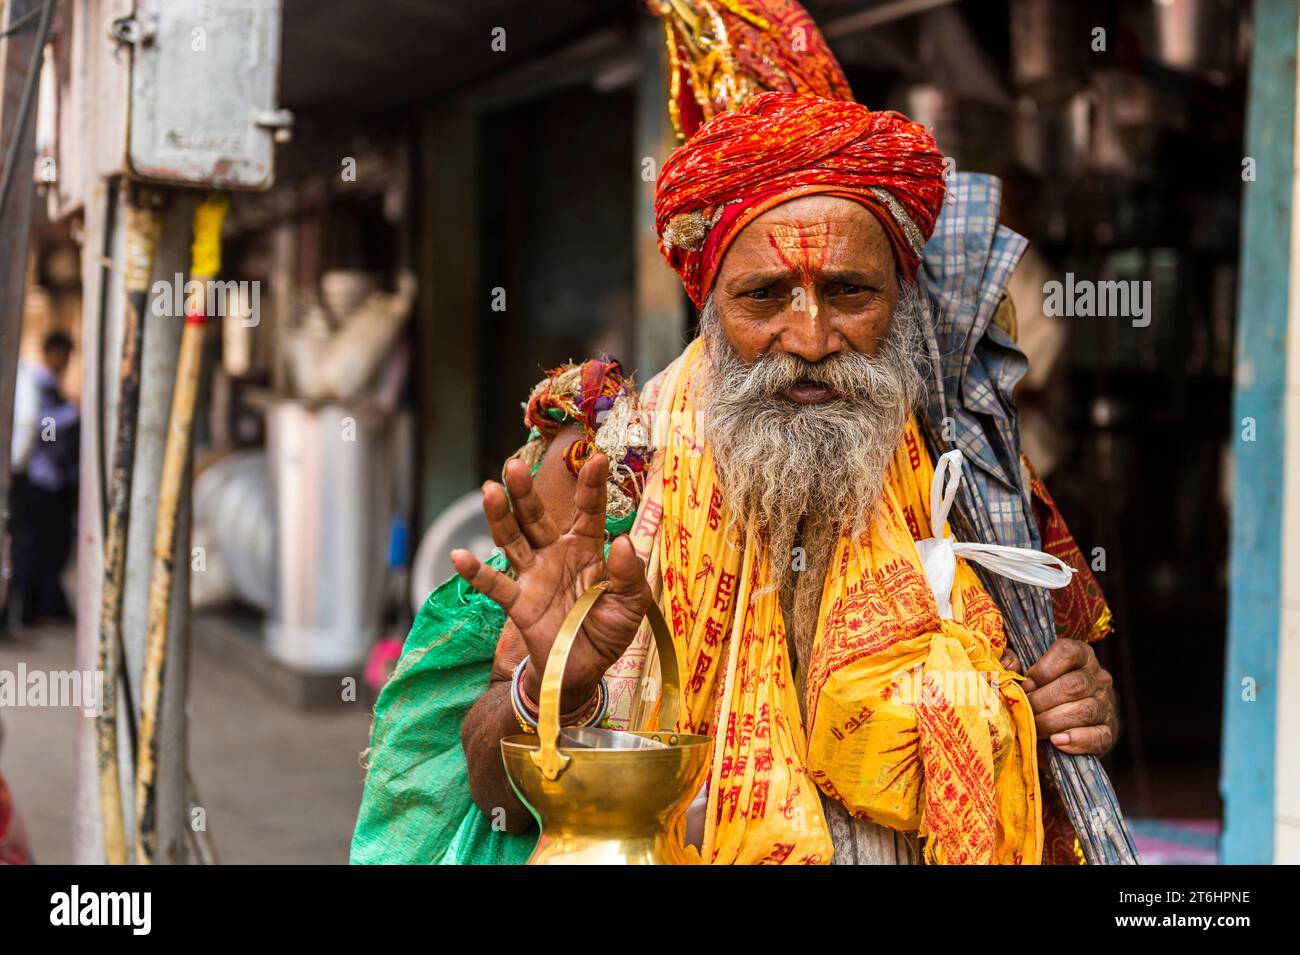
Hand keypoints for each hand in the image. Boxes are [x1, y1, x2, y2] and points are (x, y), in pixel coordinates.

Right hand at [451, 454, 651, 711]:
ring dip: (500, 517)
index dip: (592, 486)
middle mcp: (556, 554)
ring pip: (513, 540)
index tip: (596, 458)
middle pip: (536, 517)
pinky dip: (476, 572)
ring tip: (489, 490)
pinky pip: (495, 585)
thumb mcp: (632, 604)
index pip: (588, 511)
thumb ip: (630, 574)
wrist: (585, 670)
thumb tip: (621, 542)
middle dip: (525, 492)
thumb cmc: (608, 631)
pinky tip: (459, 555)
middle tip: (514, 465)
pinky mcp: (519, 602)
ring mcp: (534, 576)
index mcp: (587, 548)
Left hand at [1021, 638, 1117, 755]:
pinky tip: (1057, 742)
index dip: (1042, 670)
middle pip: (1073, 685)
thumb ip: (1012, 662)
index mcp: (1080, 655)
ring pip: (1084, 711)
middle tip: (1024, 712)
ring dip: (1052, 722)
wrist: (1058, 728)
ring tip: (1035, 729)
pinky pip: (1098, 736)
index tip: (1026, 685)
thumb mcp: (1025, 673)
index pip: (1067, 652)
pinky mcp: (1109, 731)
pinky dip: (1075, 740)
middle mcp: (1098, 677)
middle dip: (1042, 701)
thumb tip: (1008, 664)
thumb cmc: (1039, 693)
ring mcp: (1106, 704)